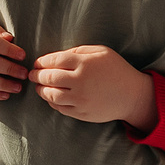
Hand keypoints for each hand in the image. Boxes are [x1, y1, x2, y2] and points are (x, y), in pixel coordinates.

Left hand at [32, 45, 155, 129]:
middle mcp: (80, 82)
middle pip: (49, 78)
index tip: (37, 63)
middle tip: (32, 74)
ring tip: (39, 86)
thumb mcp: (101, 52)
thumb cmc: (117, 70)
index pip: (54, 61)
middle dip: (37, 75)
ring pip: (51, 95)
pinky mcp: (81, 113)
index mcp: (84, 64)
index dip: (42, 61)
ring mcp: (80, 100)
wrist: (132, 96)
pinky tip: (51, 96)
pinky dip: (51, 102)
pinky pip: (60, 108)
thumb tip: (57, 56)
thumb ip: (78, 51)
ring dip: (41, 90)